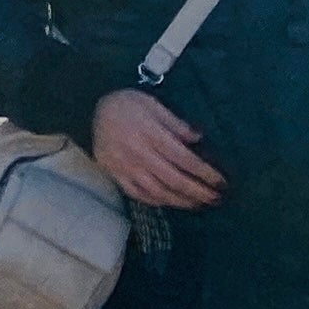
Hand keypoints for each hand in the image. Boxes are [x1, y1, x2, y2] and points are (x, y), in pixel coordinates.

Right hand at [90, 87, 222, 208]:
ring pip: (157, 191)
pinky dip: (157, 201)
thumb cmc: (126, 104)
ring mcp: (124, 166)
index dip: (205, 173)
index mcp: (149, 133)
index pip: (184, 158)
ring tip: (199, 204)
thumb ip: (175, 123)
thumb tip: (198, 138)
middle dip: (198, 191)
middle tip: (216, 198)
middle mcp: (138, 153)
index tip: (221, 181)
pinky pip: (138, 194)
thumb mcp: (152, 104)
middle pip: (174, 179)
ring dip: (181, 201)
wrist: (87, 108)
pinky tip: (171, 202)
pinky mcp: (114, 174)